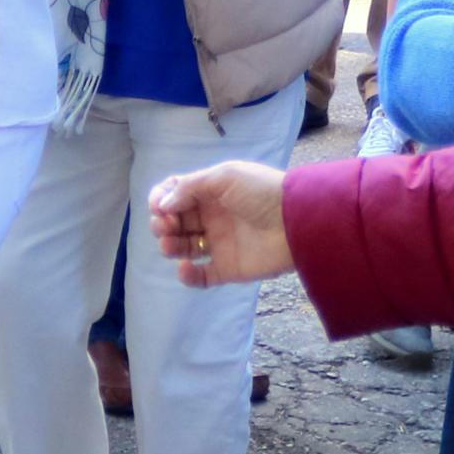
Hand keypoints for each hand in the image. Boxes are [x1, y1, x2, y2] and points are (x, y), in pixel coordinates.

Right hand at [148, 160, 294, 285]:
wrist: (295, 221)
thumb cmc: (260, 192)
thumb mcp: (224, 177)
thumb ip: (189, 188)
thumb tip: (163, 206)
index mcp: (210, 192)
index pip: (176, 196)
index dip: (161, 200)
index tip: (158, 206)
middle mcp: (212, 217)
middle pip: (175, 222)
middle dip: (162, 224)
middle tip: (166, 225)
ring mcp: (219, 244)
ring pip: (183, 248)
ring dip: (170, 246)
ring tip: (170, 245)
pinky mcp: (228, 269)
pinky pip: (201, 276)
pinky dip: (188, 275)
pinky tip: (185, 267)